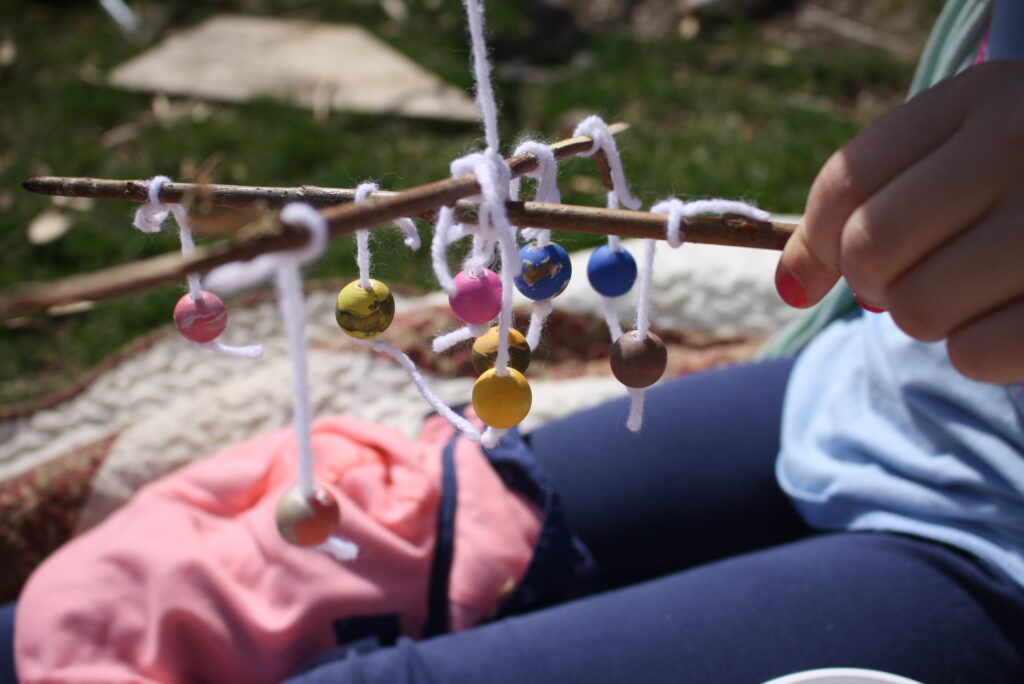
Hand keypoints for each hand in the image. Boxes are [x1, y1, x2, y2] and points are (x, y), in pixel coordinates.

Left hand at [775, 60, 1023, 384]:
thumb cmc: (1023, 182)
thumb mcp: (958, 155)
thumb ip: (868, 199)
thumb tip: (791, 285)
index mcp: (983, 98)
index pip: (846, 179)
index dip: (815, 240)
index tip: (818, 272)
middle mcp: (1022, 145)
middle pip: (871, 248)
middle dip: (873, 280)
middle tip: (912, 275)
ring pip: (917, 309)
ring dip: (926, 315)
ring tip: (971, 288)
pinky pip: (975, 354)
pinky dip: (976, 351)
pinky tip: (1006, 312)